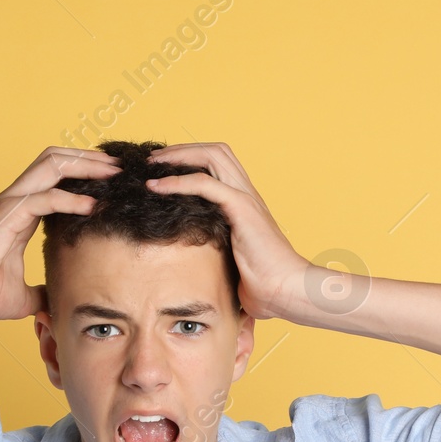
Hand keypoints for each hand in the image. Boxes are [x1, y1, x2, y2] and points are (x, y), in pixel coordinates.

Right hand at [0, 147, 118, 321]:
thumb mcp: (22, 297)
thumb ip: (41, 294)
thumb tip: (55, 304)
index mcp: (21, 214)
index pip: (56, 180)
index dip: (83, 175)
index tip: (110, 181)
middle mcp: (17, 201)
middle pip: (57, 161)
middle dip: (90, 159)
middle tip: (118, 166)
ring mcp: (11, 203)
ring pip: (51, 166)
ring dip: (84, 166)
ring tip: (112, 172)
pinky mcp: (7, 214)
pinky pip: (45, 198)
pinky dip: (71, 198)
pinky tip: (92, 206)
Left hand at [143, 142, 312, 319]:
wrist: (287, 291)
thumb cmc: (266, 285)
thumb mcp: (234, 263)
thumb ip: (219, 256)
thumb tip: (202, 275)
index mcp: (246, 203)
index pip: (219, 165)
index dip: (191, 160)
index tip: (163, 170)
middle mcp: (247, 194)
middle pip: (214, 151)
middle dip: (182, 150)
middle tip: (153, 160)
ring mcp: (246, 198)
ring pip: (211, 157)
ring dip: (178, 156)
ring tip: (152, 164)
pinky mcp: (242, 209)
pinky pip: (205, 184)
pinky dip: (178, 181)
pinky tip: (156, 187)